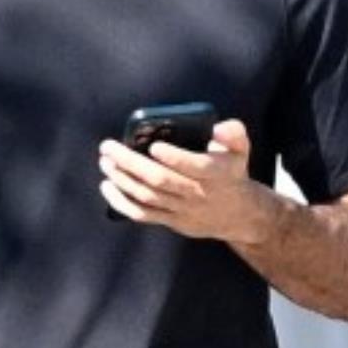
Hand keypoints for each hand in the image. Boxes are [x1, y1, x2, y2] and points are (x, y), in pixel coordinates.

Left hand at [97, 119, 258, 243]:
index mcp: (215, 173)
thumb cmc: (232, 173)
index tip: (154, 146)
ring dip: (122, 179)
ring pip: (148, 197)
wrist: (237, 214)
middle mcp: (197, 193)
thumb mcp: (240, 149)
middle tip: (109, 147)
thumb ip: (233, 133)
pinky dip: (122, 202)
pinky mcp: (171, 221)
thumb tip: (218, 127)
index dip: (175, 158)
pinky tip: (107, 187)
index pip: (194, 167)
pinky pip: (142, 215)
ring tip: (106, 162)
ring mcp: (182, 209)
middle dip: (131, 163)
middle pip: (160, 180)